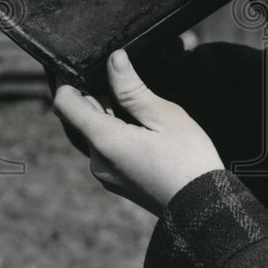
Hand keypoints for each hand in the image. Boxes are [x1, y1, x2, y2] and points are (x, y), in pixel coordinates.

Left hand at [52, 49, 223, 215]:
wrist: (203, 207)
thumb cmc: (189, 160)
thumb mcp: (164, 116)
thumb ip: (131, 89)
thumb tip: (113, 60)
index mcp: (104, 141)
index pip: (64, 103)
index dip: (71, 81)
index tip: (90, 67)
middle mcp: (97, 160)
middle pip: (81, 117)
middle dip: (98, 96)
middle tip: (128, 85)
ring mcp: (106, 174)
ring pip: (96, 132)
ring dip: (111, 115)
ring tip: (143, 111)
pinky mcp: (117, 182)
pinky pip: (107, 150)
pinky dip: (118, 133)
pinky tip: (146, 131)